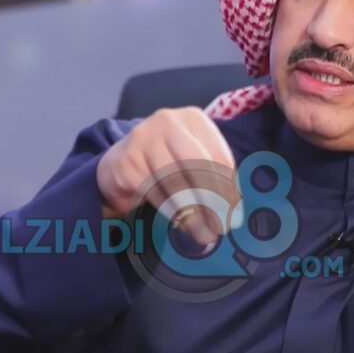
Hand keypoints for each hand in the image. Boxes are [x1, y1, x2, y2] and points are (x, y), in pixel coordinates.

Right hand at [97, 107, 236, 246]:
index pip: (218, 155)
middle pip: (197, 164)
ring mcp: (144, 138)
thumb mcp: (192, 159)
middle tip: (219, 227)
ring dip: (191, 212)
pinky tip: (179, 223)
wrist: (119, 162)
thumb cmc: (164, 161)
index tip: (234, 215)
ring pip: (174, 179)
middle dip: (212, 199)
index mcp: (193, 119)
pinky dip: (169, 210)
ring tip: (203, 233)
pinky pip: (153, 190)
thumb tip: (233, 212)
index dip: (229, 188)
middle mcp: (168, 121)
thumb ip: (214, 177)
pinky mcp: (127, 160)